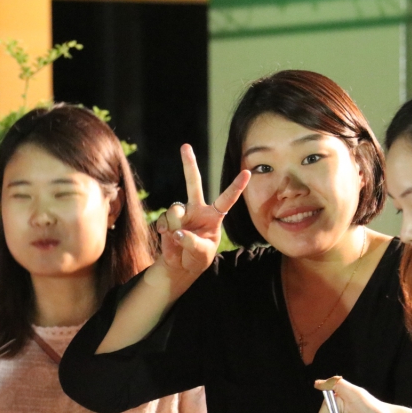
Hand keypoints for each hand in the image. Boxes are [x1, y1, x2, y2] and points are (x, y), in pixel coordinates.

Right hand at [154, 144, 249, 282]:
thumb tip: (177, 231)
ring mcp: (182, 213)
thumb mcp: (203, 254)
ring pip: (175, 209)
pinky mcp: (167, 220)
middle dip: (189, 165)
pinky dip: (164, 229)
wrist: (180, 266)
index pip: (227, 199)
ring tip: (176, 236)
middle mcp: (197, 209)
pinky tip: (166, 236)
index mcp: (213, 216)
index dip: (236, 187)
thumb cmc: (198, 258)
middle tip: (185, 146)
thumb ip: (192, 243)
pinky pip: (163, 220)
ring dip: (175, 223)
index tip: (247, 173)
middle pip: (194, 184)